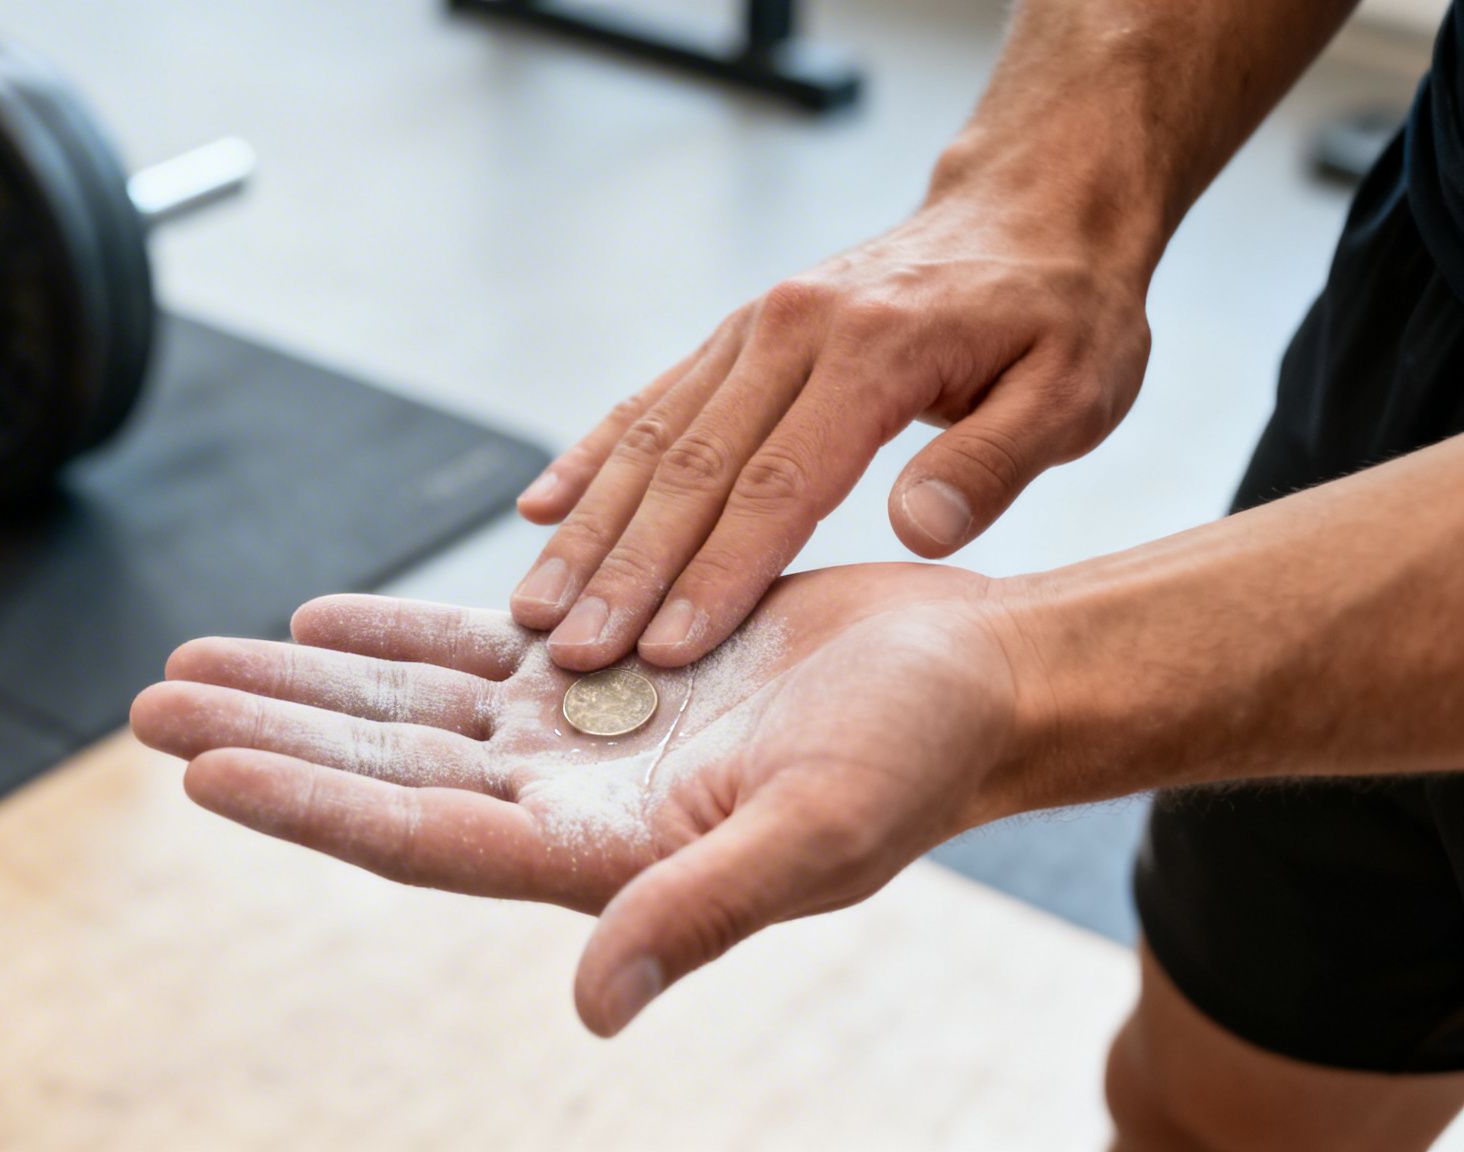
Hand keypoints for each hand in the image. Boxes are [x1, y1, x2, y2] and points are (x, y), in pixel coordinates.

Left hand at [130, 564, 1033, 1035]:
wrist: (970, 681)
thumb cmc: (916, 764)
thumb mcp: (817, 840)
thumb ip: (697, 912)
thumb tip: (592, 1006)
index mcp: (599, 860)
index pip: (418, 838)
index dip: (308, 807)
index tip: (202, 774)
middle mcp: (566, 804)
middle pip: (380, 770)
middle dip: (265, 735)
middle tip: (147, 704)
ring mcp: (575, 738)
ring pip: (403, 708)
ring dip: (301, 684)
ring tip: (193, 661)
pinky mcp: (600, 670)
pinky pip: (468, 652)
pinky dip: (392, 635)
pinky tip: (319, 617)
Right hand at [511, 197, 1149, 671]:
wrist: (1029, 210)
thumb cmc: (1061, 314)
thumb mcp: (1076, 389)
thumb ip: (997, 461)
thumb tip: (920, 532)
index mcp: (873, 350)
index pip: (778, 483)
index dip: (717, 574)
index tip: (665, 651)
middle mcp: (792, 328)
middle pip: (690, 468)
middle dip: (625, 571)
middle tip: (572, 653)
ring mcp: (753, 327)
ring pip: (650, 439)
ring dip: (588, 529)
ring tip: (535, 606)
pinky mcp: (735, 336)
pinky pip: (648, 401)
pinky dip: (589, 458)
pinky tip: (542, 511)